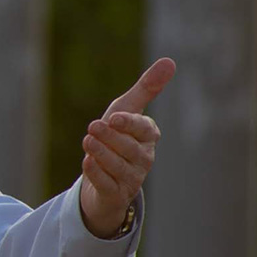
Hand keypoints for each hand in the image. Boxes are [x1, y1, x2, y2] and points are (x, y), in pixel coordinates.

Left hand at [80, 57, 176, 237]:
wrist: (103, 175)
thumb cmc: (116, 137)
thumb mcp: (126, 110)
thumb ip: (146, 88)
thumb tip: (170, 61)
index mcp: (148, 137)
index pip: (144, 129)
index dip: (130, 124)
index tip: (114, 117)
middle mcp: (144, 158)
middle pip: (130, 149)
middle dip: (110, 138)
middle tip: (93, 126)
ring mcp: (132, 179)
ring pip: (118, 167)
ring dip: (102, 154)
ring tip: (87, 142)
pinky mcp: (116, 195)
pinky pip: (108, 185)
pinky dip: (97, 174)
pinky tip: (87, 162)